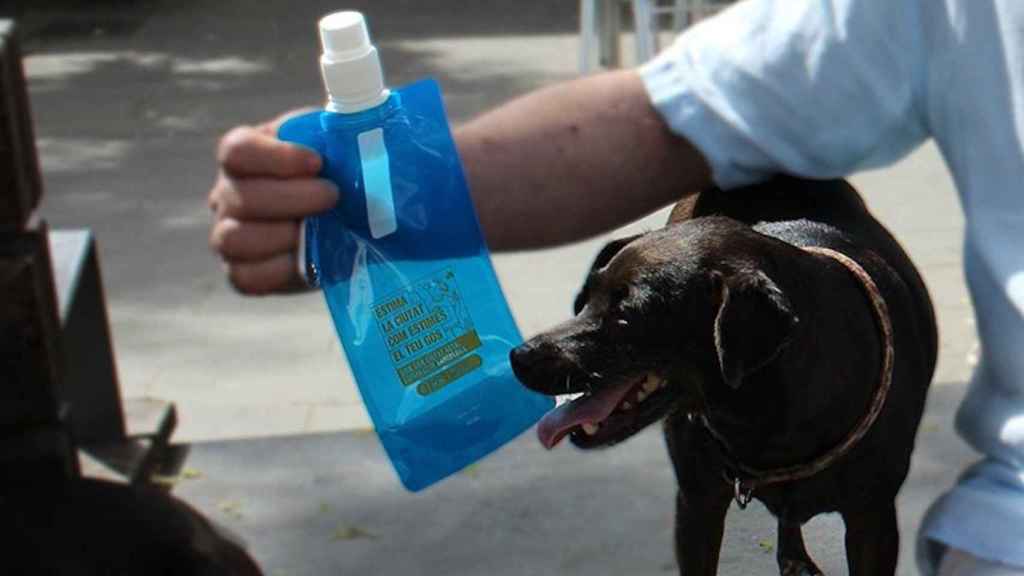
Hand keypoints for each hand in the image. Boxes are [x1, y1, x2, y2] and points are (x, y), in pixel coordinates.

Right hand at [208, 112, 337, 294]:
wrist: (341, 222)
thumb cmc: (334, 175)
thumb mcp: (336, 146)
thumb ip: (338, 136)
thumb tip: (355, 133)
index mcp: (244, 156)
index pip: (237, 150)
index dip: (277, 158)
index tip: (318, 162)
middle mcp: (227, 195)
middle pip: (240, 197)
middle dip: (291, 199)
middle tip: (332, 197)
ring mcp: (228, 236)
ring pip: (233, 239)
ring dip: (282, 236)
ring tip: (320, 231)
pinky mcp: (243, 273)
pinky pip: (245, 277)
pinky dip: (278, 270)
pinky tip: (308, 259)